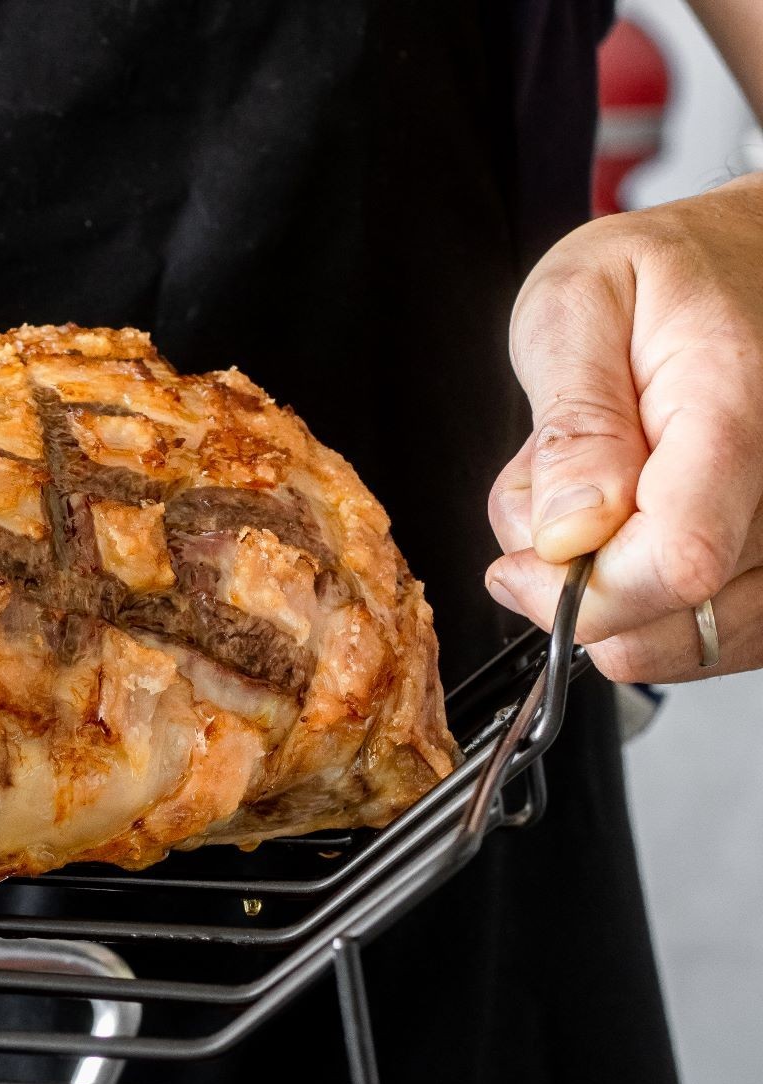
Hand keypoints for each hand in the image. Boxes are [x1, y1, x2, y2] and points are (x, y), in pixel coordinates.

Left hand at [487, 173, 762, 682]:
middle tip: (555, 503)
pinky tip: (631, 540)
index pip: (680, 560)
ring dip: (613, 600)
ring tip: (598, 505)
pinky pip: (712, 640)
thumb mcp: (577, 304)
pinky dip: (649, 611)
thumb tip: (569, 530)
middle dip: (580, 585)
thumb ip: (571, 422)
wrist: (744, 263)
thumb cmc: (663, 277)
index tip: (522, 563)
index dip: (582, 592)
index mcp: (736, 405)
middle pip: (676, 613)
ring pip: (689, 640)